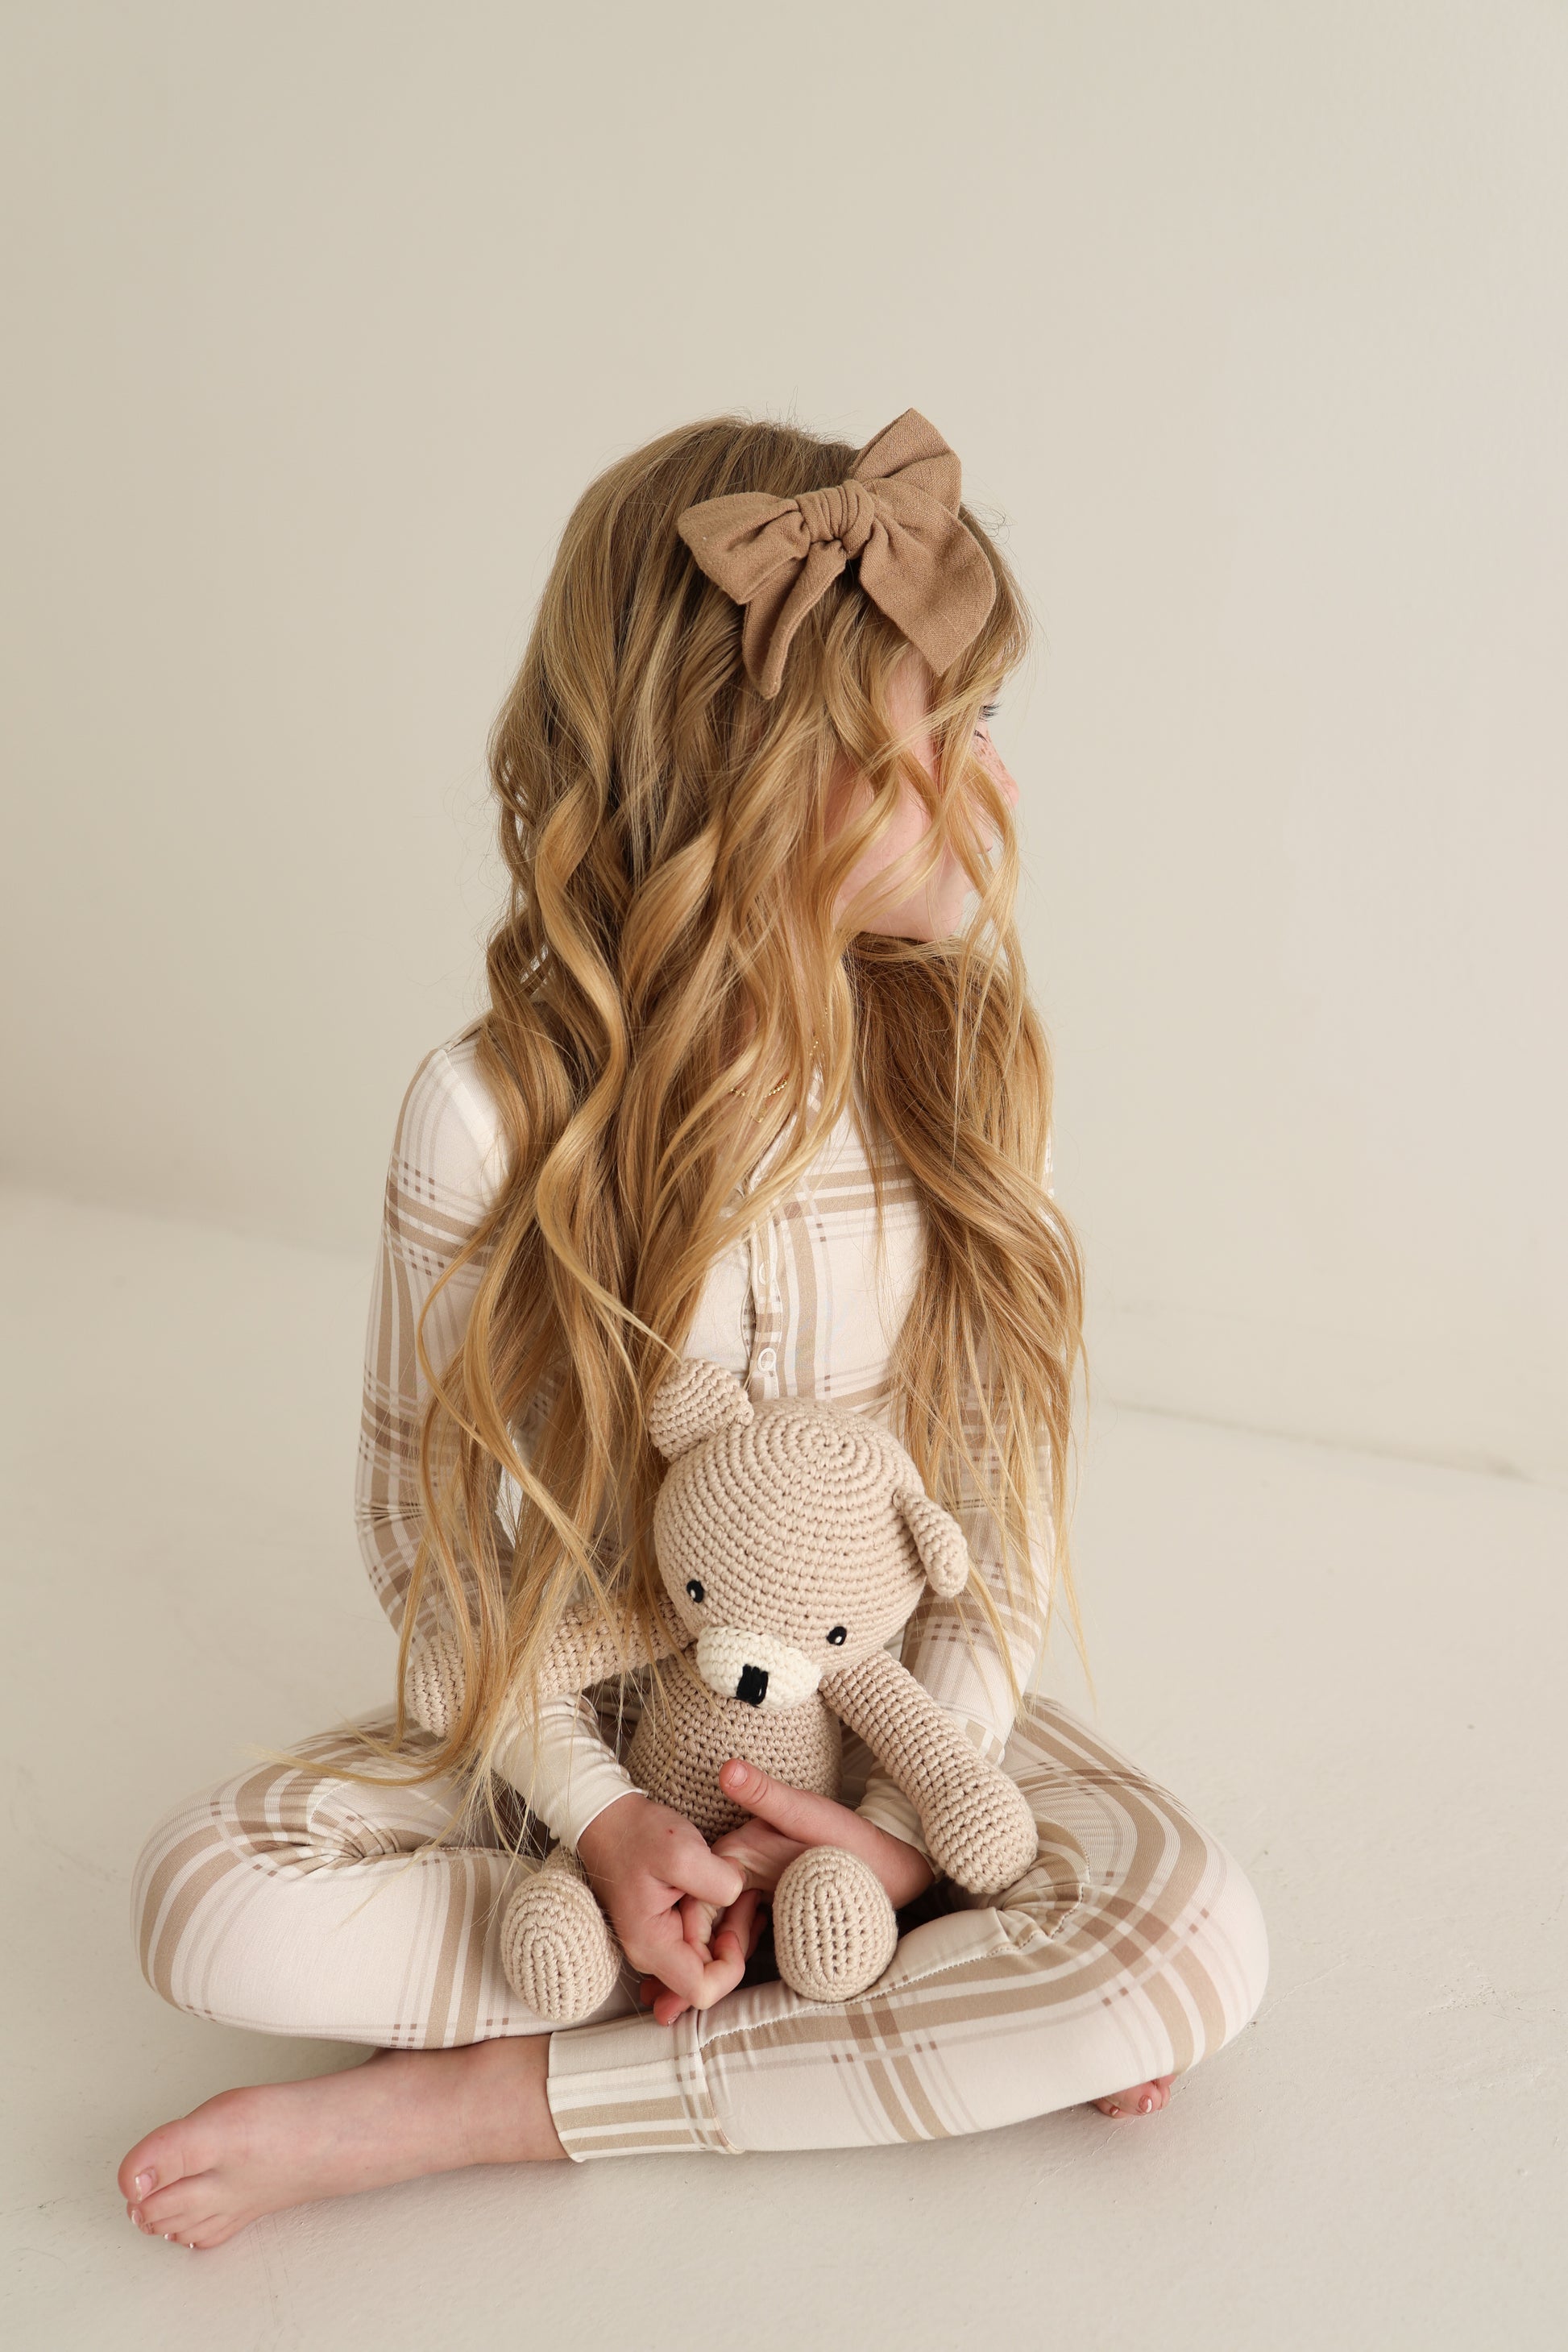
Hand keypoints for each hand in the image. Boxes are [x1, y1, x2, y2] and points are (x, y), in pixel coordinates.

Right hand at [574, 1791, 748, 2014]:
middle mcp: (652, 1953)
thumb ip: (717, 1882)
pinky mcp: (664, 1927)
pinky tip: (732, 1894)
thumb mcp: (681, 1851)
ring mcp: (657, 1942)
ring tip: (743, 1891)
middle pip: (708, 1977)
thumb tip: (738, 1898)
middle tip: (747, 1896)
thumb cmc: (638, 1834)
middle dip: (736, 1942)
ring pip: (707, 1960)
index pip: (702, 1991)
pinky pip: (700, 1941)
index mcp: (652, 1945)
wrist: (609, 1819)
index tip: (734, 1920)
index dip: (730, 1965)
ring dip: (731, 1931)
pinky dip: (721, 1923)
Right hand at [639, 1759, 934, 2025]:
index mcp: (740, 1850)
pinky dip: (722, 1964)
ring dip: (698, 1972)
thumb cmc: (853, 1839)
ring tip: (676, 2015)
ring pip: (716, 1935)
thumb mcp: (806, 1813)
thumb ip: (767, 1794)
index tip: (683, 1973)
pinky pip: (738, 1938)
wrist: (895, 1867)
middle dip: (684, 1965)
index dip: (690, 1933)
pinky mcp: (771, 1907)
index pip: (702, 1894)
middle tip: (666, 2011)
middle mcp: (741, 1871)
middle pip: (702, 1921)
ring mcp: (754, 1891)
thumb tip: (730, 1769)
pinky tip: (714, 1993)